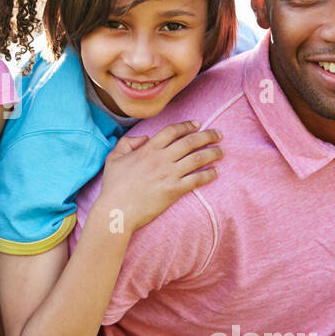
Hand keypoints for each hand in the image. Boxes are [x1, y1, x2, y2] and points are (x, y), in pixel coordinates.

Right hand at [97, 122, 221, 232]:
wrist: (116, 211)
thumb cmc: (113, 186)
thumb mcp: (113, 158)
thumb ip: (127, 143)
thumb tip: (144, 137)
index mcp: (147, 149)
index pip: (172, 131)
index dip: (187, 125)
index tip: (198, 124)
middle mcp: (160, 159)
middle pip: (190, 142)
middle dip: (207, 135)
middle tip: (218, 134)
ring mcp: (168, 175)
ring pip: (197, 159)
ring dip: (212, 153)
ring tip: (221, 151)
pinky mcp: (173, 191)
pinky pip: (196, 180)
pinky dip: (208, 175)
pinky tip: (215, 172)